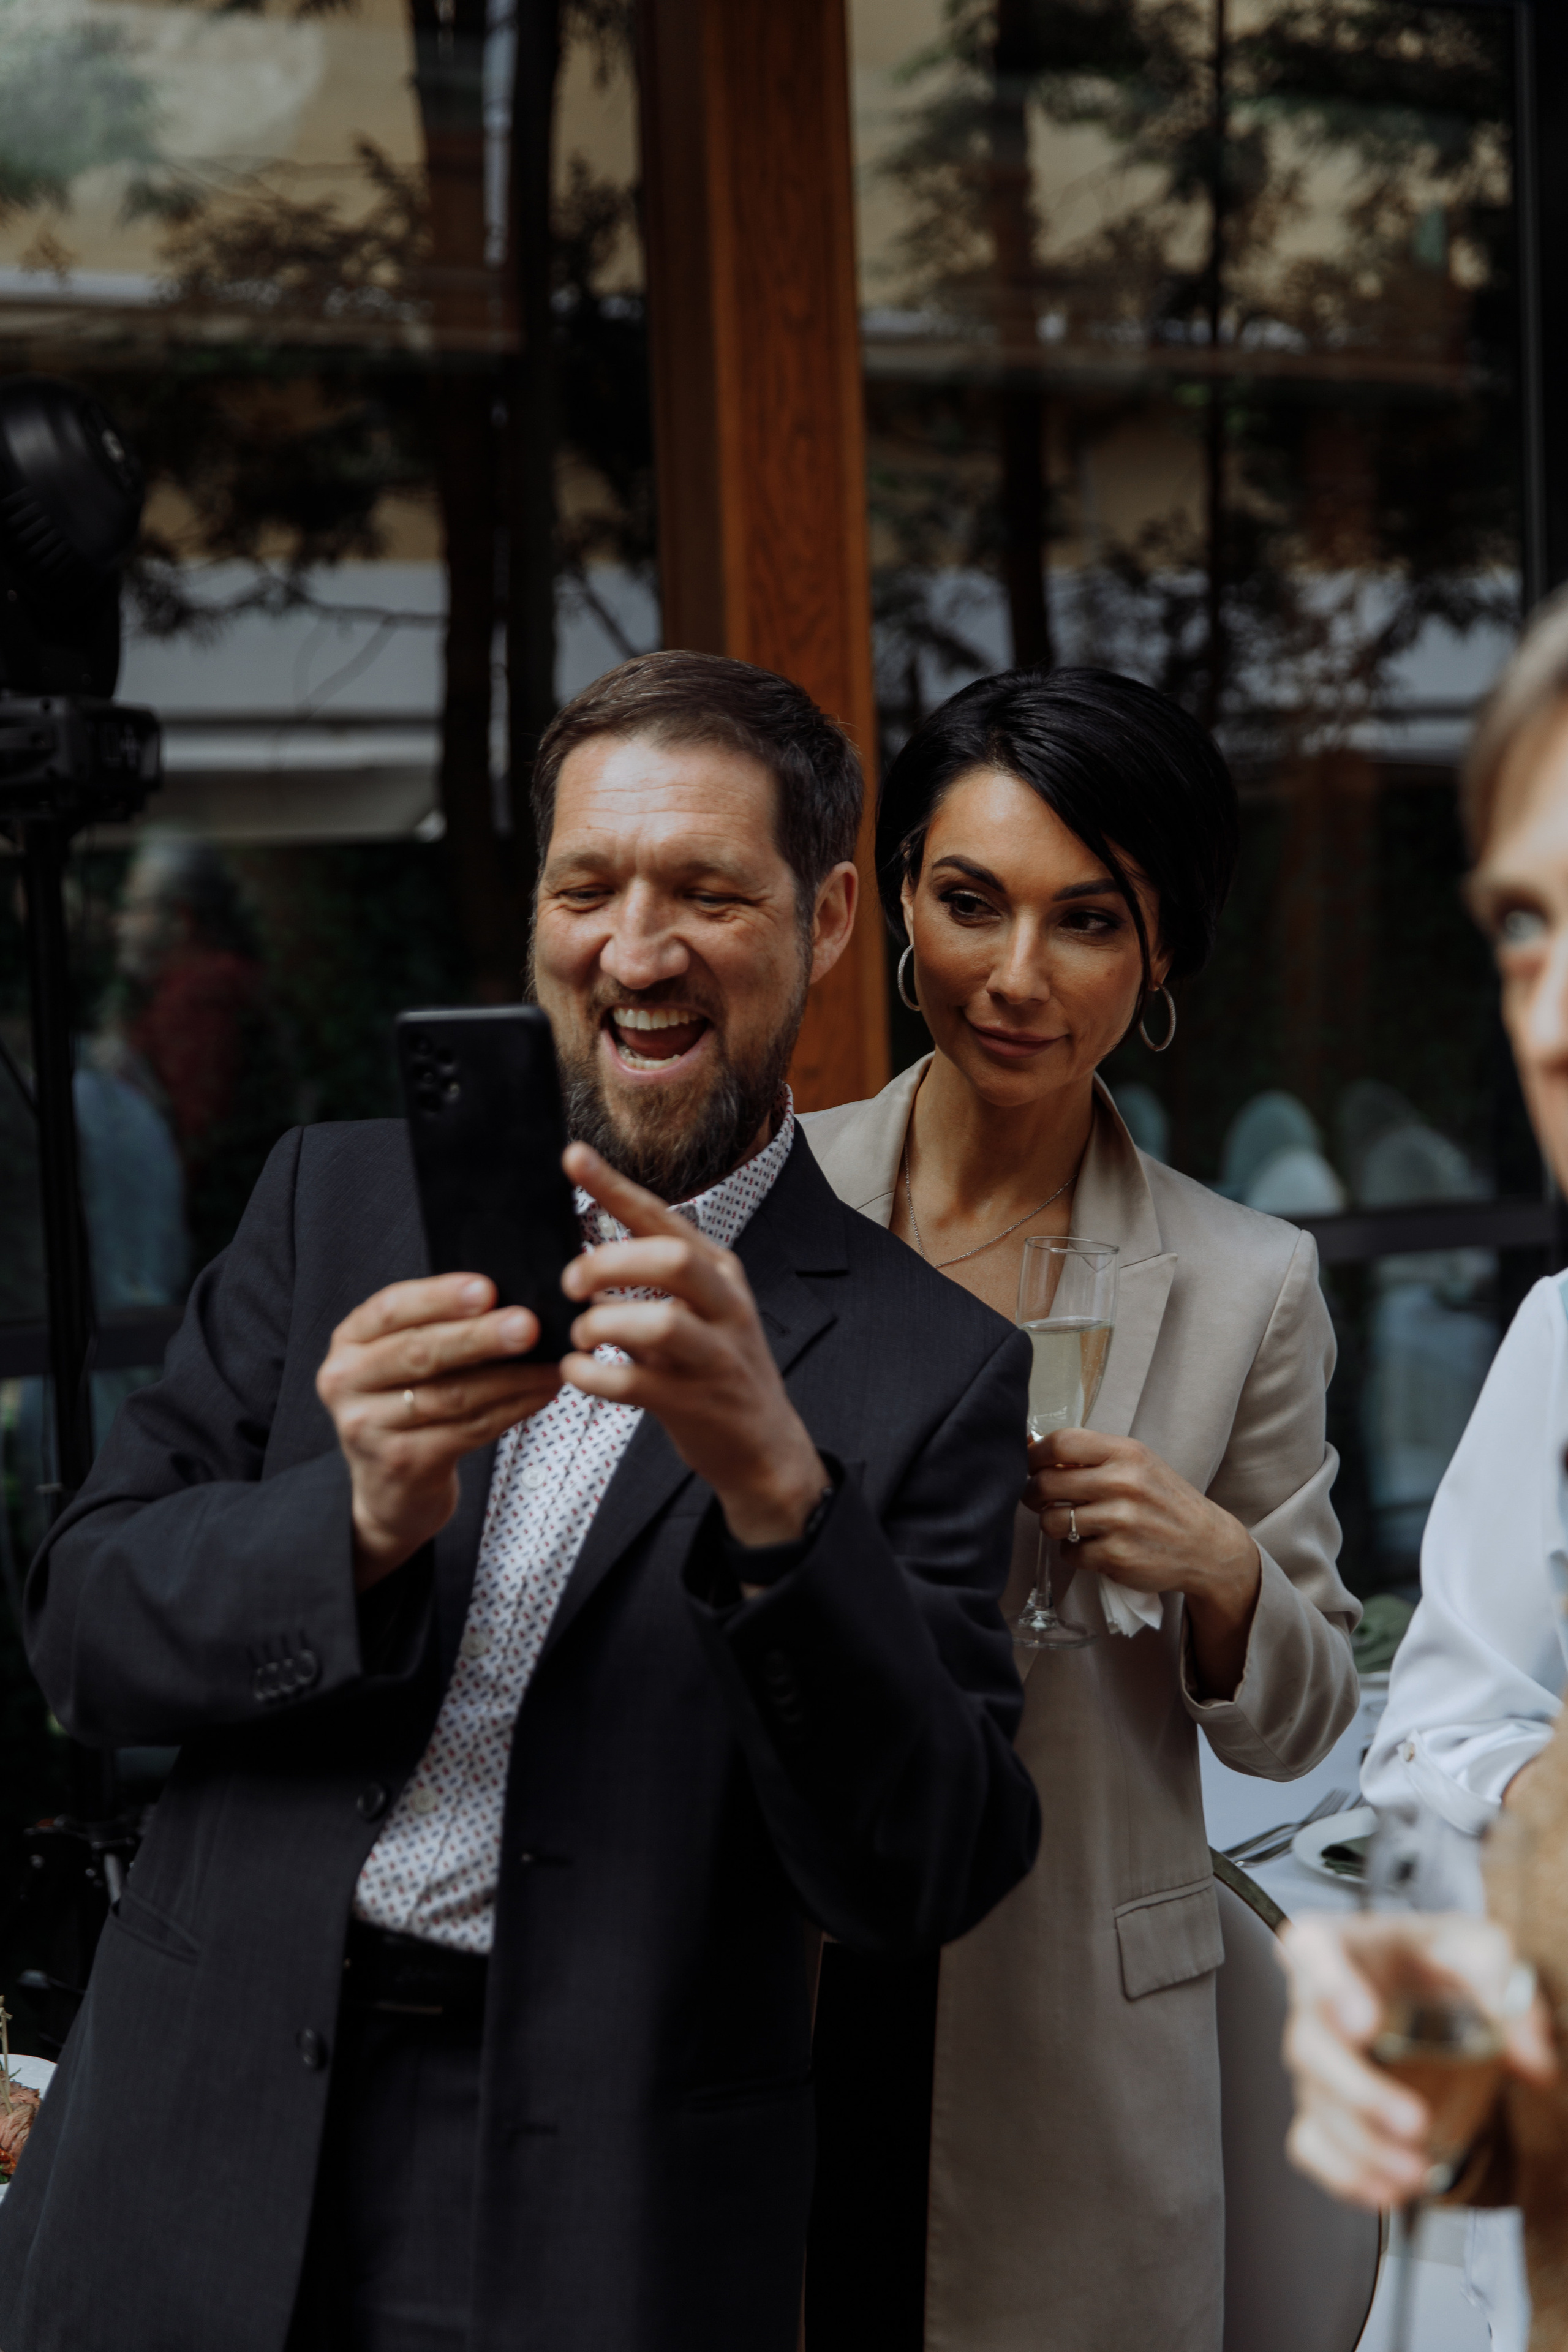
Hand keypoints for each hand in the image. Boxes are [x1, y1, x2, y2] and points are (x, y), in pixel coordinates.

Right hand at [318, 1275, 562, 1590]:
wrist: (389, 1489)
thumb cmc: (405, 1406)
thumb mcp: (401, 1360)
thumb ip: (437, 1327)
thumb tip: (509, 1300)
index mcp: (350, 1341)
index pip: (391, 1308)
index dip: (440, 1297)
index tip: (487, 1288)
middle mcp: (347, 1381)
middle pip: (420, 1352)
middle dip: (480, 1336)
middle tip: (527, 1325)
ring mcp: (368, 1426)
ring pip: (450, 1394)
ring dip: (509, 1377)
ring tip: (548, 1363)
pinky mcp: (401, 1462)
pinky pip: (467, 1429)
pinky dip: (511, 1408)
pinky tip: (539, 1393)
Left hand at [560, 1143, 825, 1549]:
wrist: (761, 1444)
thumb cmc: (712, 1367)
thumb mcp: (693, 1310)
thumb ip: (648, 1281)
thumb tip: (581, 1255)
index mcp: (719, 1271)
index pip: (662, 1217)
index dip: (614, 1186)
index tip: (572, 1156)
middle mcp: (726, 1305)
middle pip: (671, 1259)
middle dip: (609, 1263)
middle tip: (570, 1282)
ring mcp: (717, 1356)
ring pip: (660, 1323)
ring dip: (603, 1324)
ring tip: (580, 1336)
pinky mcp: (699, 1404)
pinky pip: (637, 1384)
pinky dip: (594, 1376)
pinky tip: (577, 1372)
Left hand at [1027, 1428, 1259, 1690]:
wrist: (1206, 1546)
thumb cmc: (1164, 1501)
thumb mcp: (1138, 1465)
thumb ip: (1093, 1457)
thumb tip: (1032, 1448)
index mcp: (1126, 1453)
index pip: (1062, 1443)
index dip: (1035, 1455)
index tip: (1031, 1464)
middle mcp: (1123, 1484)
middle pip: (1046, 1484)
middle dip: (1033, 1494)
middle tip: (1039, 1499)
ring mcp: (1120, 1522)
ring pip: (1051, 1522)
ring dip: (1054, 1525)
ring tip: (1072, 1525)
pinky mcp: (1117, 1557)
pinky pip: (1069, 1553)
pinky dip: (1074, 1553)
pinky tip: (1094, 1546)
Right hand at [1278, 1913, 1554, 2208]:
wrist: (1434, 1996)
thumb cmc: (1440, 1962)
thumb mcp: (1481, 1948)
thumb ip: (1503, 1986)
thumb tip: (1531, 2057)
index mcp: (1341, 1944)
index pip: (1310, 1947)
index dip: (1327, 1984)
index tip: (1363, 2021)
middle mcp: (1317, 2000)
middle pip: (1312, 2044)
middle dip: (1360, 2091)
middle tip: (1414, 2121)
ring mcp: (1317, 2059)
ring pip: (1318, 2104)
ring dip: (1364, 2146)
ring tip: (1417, 2170)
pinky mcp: (1322, 2107)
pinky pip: (1313, 2145)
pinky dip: (1345, 2174)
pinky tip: (1388, 2187)